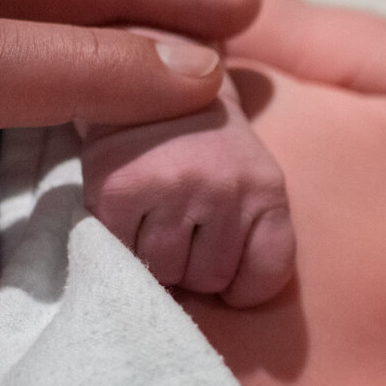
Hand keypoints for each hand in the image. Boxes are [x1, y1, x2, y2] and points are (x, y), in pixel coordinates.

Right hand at [80, 71, 294, 307]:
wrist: (152, 81)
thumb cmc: (209, 150)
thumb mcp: (251, 180)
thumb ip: (250, 234)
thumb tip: (225, 304)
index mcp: (267, 188)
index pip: (265, 279)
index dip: (242, 285)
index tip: (226, 267)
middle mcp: (225, 186)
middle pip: (210, 281)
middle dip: (194, 265)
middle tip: (182, 226)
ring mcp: (172, 186)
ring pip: (164, 274)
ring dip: (156, 258)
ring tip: (154, 218)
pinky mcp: (118, 187)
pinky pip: (119, 253)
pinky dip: (118, 243)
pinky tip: (127, 212)